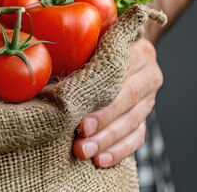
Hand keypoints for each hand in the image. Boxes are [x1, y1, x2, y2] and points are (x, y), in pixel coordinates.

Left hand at [72, 38, 162, 167]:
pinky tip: (101, 160)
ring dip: (107, 141)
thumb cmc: (94, 41)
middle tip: (80, 140)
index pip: (121, 78)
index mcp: (137, 50)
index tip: (81, 119)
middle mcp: (149, 74)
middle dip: (102, 124)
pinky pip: (137, 137)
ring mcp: (150, 97)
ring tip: (84, 152)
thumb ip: (79, 44)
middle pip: (128, 103)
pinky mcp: (145, 115)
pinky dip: (119, 150)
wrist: (119, 48)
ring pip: (132, 123)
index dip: (100, 100)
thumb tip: (46, 63)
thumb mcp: (89, 36)